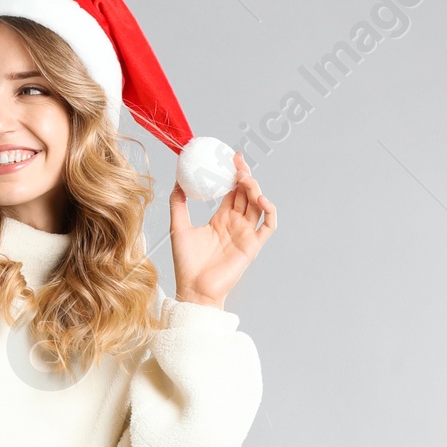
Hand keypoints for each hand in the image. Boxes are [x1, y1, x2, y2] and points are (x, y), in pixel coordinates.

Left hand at [169, 152, 275, 308]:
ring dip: (254, 188)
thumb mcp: (178, 228)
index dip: (232, 174)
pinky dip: (269, 210)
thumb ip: (178, 205)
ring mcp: (246, 234)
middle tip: (236, 160)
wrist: (193, 289)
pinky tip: (261, 198)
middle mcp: (236, 224)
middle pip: (246, 194)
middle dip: (244, 175)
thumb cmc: (186, 264)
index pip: (232, 191)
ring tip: (243, 177)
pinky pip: (268, 225)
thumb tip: (177, 182)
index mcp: (221, 219)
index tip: (228, 158)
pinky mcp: (253, 245)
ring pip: (258, 205)